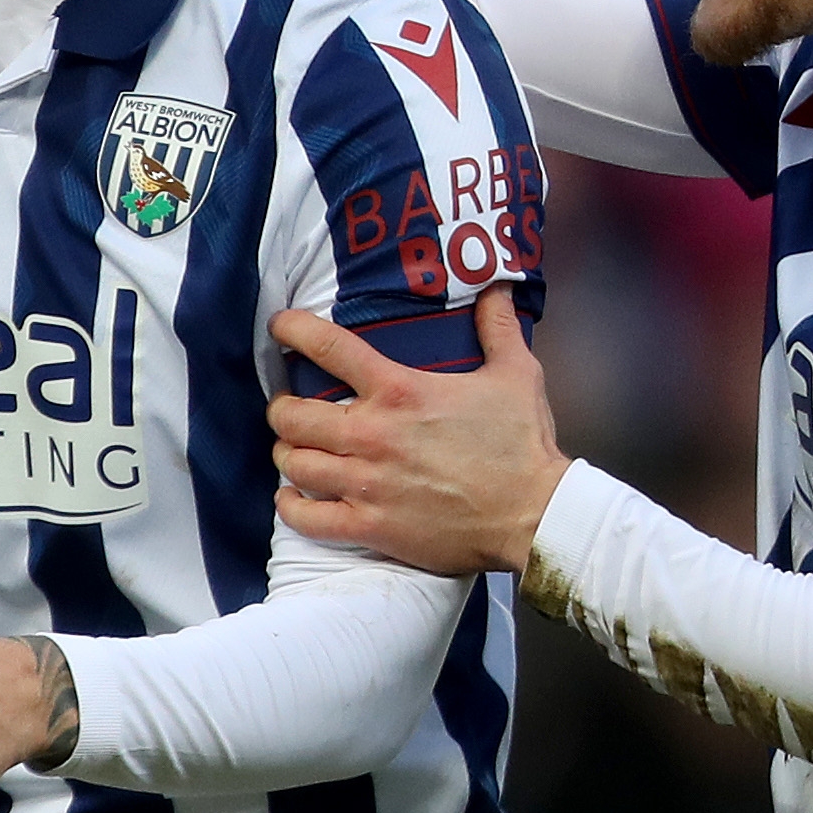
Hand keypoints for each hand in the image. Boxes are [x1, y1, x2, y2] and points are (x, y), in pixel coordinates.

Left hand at [266, 285, 567, 575]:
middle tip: (290, 408)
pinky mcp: (371, 526)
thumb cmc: (522, 445)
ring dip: (287, 454)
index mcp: (400, 391)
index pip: (328, 347)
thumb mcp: (516, 374)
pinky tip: (293, 497)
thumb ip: (497, 327)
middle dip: (282, 409)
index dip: (293, 330)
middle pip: (291, 415)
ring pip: (293, 464)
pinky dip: (291, 506)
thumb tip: (497, 286)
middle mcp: (373, 434)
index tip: (279, 326)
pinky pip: (306, 518)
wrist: (533, 515)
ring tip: (296, 450)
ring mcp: (367, 484)